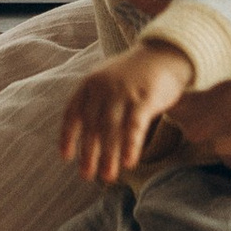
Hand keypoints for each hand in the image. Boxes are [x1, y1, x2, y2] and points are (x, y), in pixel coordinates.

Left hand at [59, 39, 193, 186]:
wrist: (164, 54)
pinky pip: (134, 126)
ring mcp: (124, 92)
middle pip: (91, 126)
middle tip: (87, 176)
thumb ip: (94, 103)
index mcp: (90, 84)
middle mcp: (103, 88)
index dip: (67, 136)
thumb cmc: (133, 74)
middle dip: (88, 153)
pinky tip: (128, 162)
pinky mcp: (145, 98)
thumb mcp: (107, 80)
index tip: (66, 157)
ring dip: (108, 156)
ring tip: (108, 177)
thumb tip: (86, 139)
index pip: (72, 113)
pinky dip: (130, 146)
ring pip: (111, 130)